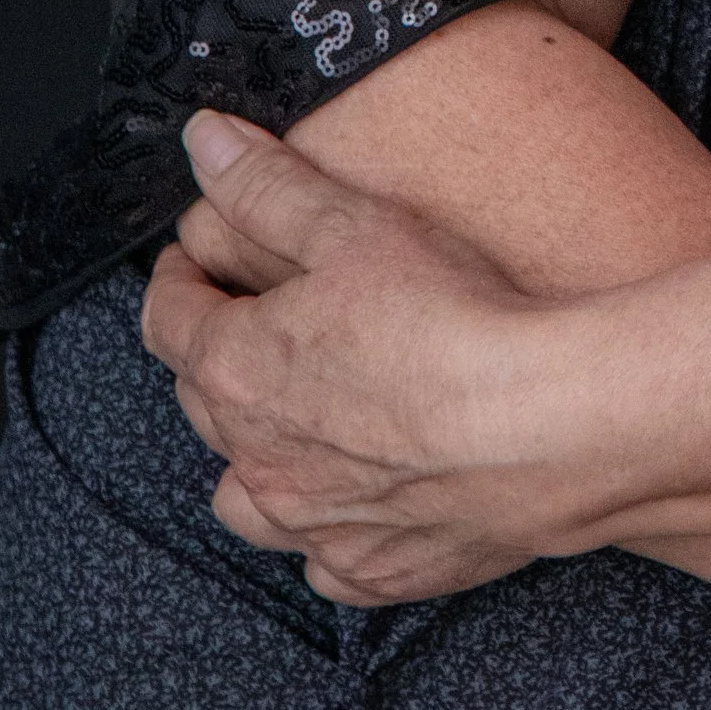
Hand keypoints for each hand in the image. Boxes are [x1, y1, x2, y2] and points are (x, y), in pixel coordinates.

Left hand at [146, 113, 572, 600]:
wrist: (542, 425)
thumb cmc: (451, 319)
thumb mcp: (354, 222)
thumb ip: (268, 184)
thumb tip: (204, 142)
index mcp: (238, 368)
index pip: (168, 318)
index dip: (176, 279)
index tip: (191, 260)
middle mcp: (257, 457)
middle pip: (202, 401)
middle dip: (215, 356)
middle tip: (251, 320)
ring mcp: (312, 523)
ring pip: (244, 496)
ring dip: (254, 456)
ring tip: (290, 423)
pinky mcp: (373, 568)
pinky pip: (322, 560)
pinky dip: (326, 532)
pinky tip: (356, 503)